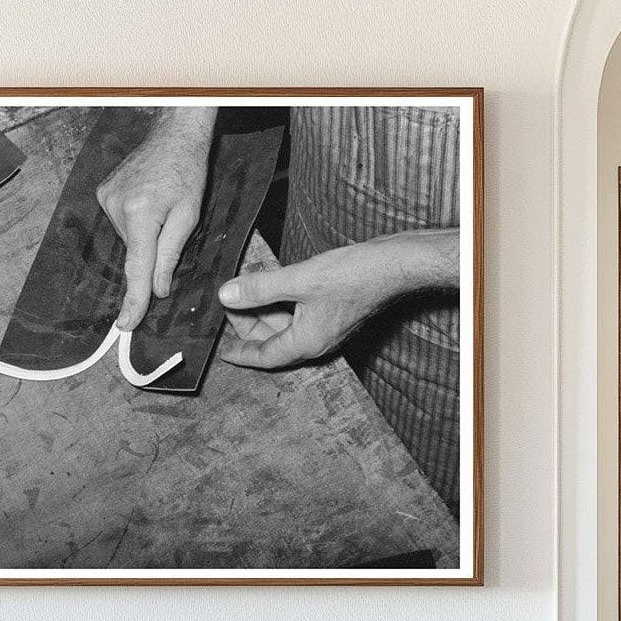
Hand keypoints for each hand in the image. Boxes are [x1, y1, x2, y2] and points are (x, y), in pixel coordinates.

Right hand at [97, 107, 215, 329]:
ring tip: (160, 207)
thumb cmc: (187, 172)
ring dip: (144, 235)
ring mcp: (106, 199)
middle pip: (134, 254)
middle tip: (169, 225)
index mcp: (140, 214)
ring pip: (128, 240)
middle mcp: (116, 207)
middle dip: (151, 253)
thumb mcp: (189, 216)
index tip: (126, 324)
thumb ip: (170, 255)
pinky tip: (148, 202)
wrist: (173, 134)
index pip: (137, 269)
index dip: (134, 300)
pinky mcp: (103, 193)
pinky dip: (135, 223)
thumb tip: (157, 289)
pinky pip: (120, 224)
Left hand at [218, 228, 458, 368]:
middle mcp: (316, 340)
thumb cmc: (355, 275)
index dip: (241, 353)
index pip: (264, 356)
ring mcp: (326, 326)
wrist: (398, 264)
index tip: (223, 351)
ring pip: (285, 326)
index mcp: (306, 342)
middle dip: (249, 324)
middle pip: (273, 340)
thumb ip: (260, 288)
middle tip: (229, 304)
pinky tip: (273, 285)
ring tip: (245, 292)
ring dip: (265, 311)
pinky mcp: (334, 310)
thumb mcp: (299, 279)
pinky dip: (282, 303)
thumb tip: (226, 295)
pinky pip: (299, 314)